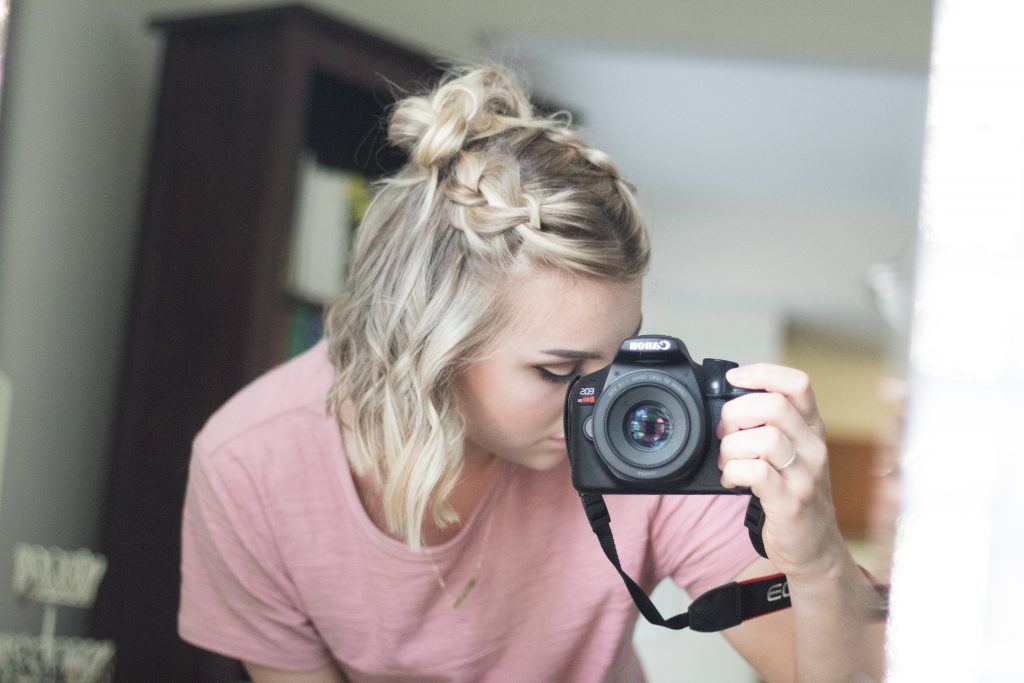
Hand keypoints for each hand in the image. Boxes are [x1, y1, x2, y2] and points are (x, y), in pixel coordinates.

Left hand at [716, 363, 843, 578]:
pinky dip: (733, 472)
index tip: (734, 379)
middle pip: (774, 406)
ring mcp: (805, 476)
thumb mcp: (792, 453)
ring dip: (731, 447)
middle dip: (736, 413)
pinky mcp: (791, 502)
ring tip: (727, 462)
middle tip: (725, 432)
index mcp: (812, 429)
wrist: (816, 547)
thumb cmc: (795, 494)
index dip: (763, 373)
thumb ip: (770, 427)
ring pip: (763, 439)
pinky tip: (731, 480)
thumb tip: (729, 402)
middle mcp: (814, 447)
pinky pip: (756, 473)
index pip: (798, 384)